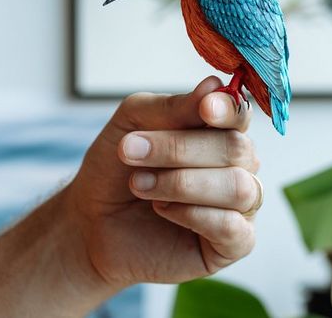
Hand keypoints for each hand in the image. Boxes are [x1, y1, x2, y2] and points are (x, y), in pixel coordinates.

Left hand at [64, 76, 261, 289]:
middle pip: (236, 149)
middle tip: (130, 151)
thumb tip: (215, 86)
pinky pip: (233, 228)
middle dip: (179, 149)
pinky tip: (162, 209)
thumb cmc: (115, 169)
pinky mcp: (232, 244)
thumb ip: (173, 106)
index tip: (205, 108)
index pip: (240, 115)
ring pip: (239, 188)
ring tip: (140, 184)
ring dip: (183, 183)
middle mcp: (237, 166)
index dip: (229, 110)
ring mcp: (239, 207)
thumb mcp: (132, 123)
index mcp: (219, 131)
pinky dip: (194, 215)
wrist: (91, 220)